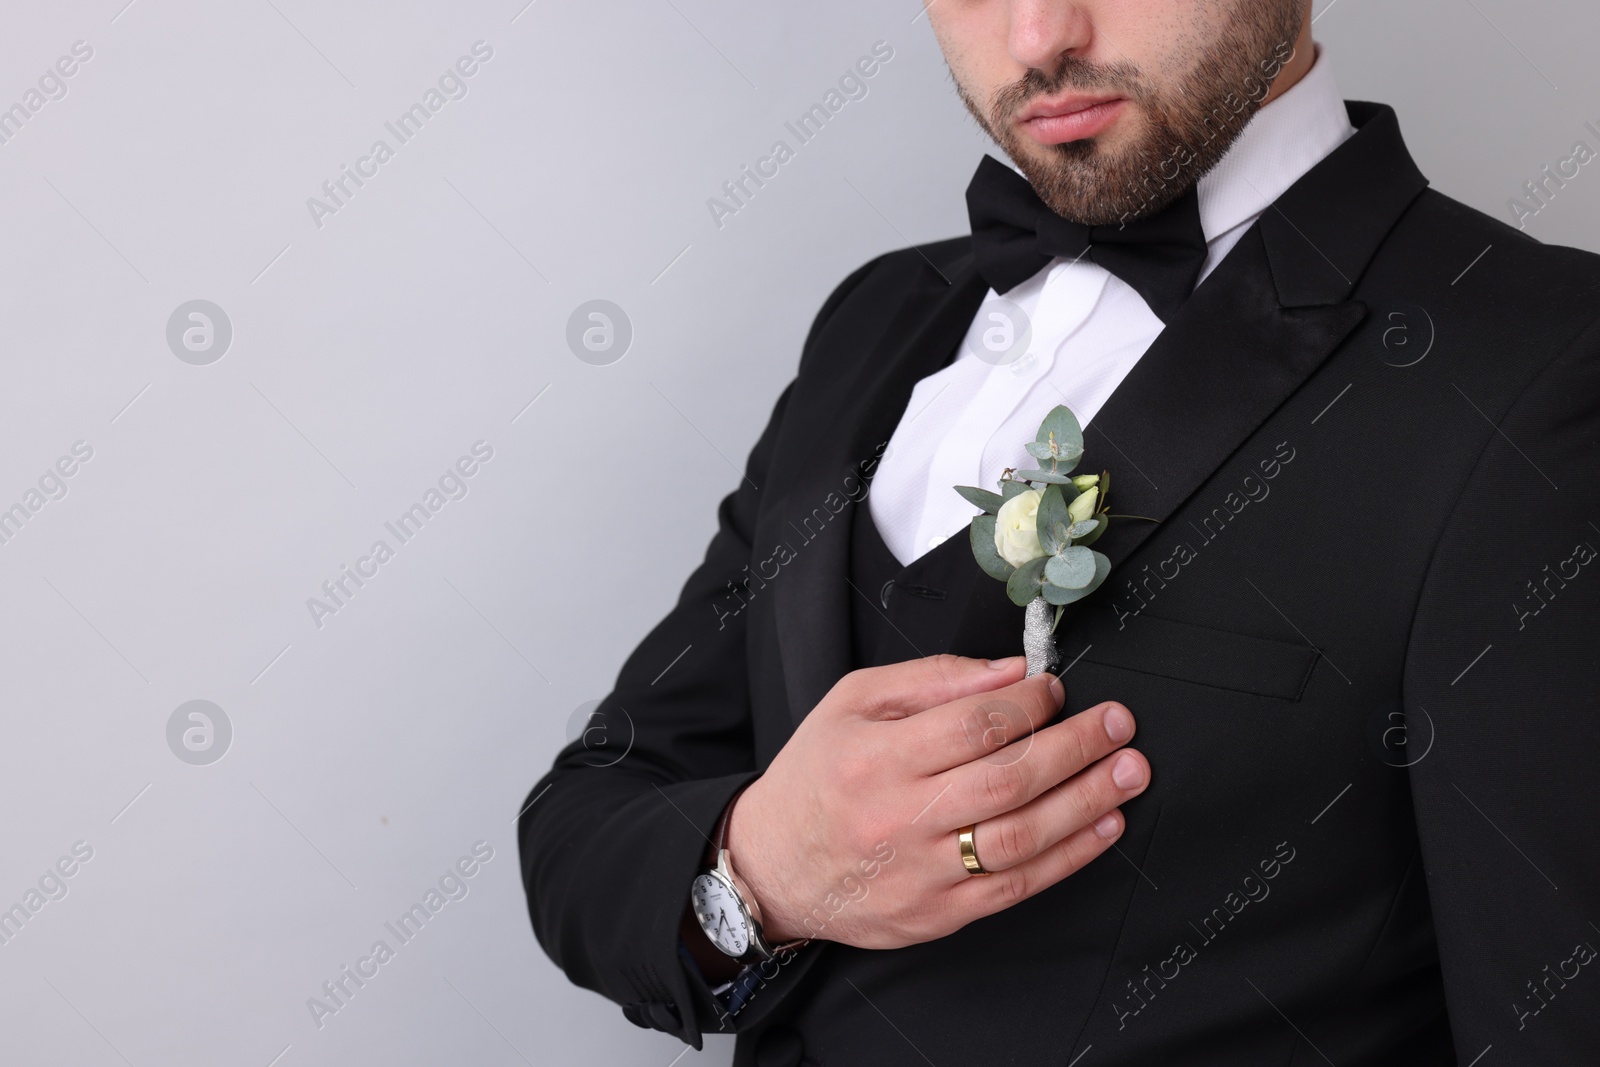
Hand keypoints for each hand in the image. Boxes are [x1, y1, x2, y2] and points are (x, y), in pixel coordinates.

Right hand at [725, 654, 1148, 948]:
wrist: (772, 866)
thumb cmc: (818, 774)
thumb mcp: (853, 702)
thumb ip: (932, 679)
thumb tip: (1010, 670)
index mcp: (875, 756)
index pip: (971, 726)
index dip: (1027, 705)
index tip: (1055, 689)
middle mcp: (898, 817)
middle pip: (1007, 781)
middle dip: (1075, 748)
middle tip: (1119, 724)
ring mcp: (921, 873)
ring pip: (1020, 838)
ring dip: (1086, 802)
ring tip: (1129, 772)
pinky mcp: (938, 914)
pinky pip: (1016, 886)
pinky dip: (1069, 856)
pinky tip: (1103, 826)